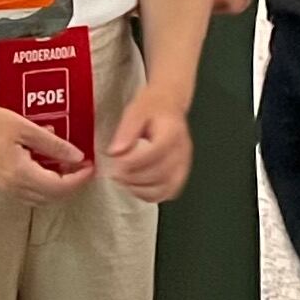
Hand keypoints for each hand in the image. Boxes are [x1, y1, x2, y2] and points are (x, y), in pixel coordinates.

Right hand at [0, 104, 91, 203]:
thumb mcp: (25, 128)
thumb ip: (53, 144)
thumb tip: (77, 156)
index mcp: (20, 174)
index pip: (59, 187)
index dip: (79, 179)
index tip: (90, 165)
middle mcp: (13, 188)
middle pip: (52, 197)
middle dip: (72, 185)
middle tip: (84, 166)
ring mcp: (5, 189)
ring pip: (41, 199)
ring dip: (59, 187)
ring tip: (70, 167)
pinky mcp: (0, 185)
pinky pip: (29, 194)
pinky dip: (45, 186)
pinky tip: (49, 168)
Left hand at [101, 79, 192, 201]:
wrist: (169, 105)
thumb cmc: (152, 107)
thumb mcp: (134, 112)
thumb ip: (125, 132)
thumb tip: (115, 152)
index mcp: (172, 131)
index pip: (156, 152)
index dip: (134, 161)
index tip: (116, 162)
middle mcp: (182, 150)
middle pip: (161, 173)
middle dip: (134, 177)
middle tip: (115, 173)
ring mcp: (184, 164)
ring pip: (166, 187)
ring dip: (141, 189)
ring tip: (124, 181)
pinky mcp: (181, 173)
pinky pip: (169, 192)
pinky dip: (151, 195)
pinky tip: (137, 187)